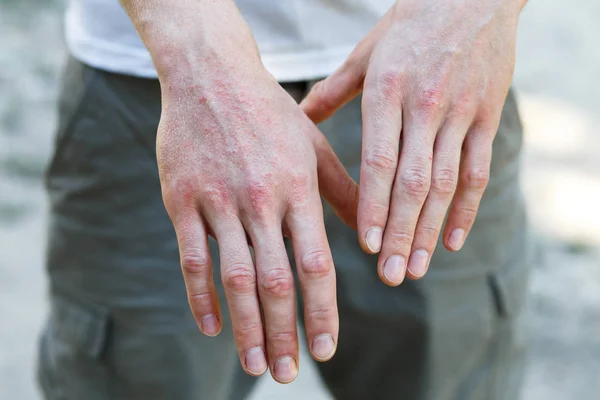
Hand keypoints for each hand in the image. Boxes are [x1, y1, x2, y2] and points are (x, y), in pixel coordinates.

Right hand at [157, 63, 356, 382]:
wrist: (212, 76)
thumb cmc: (270, 114)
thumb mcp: (314, 148)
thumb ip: (346, 193)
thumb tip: (376, 235)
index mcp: (298, 189)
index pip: (315, 264)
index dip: (322, 311)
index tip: (326, 348)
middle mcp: (261, 199)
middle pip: (275, 280)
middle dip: (284, 332)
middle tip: (290, 373)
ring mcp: (219, 200)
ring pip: (234, 276)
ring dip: (245, 326)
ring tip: (255, 364)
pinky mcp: (182, 200)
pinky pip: (191, 258)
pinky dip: (200, 297)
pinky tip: (210, 327)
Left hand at [301, 0, 525, 284]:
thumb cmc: (408, 25)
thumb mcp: (365, 54)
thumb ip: (332, 91)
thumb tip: (298, 117)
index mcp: (387, 91)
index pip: (380, 161)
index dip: (374, 207)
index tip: (367, 247)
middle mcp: (424, 106)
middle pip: (413, 182)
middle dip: (402, 234)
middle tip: (391, 276)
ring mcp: (460, 113)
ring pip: (446, 183)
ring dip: (431, 231)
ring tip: (418, 268)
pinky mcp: (486, 115)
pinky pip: (477, 169)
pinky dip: (467, 208)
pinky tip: (454, 241)